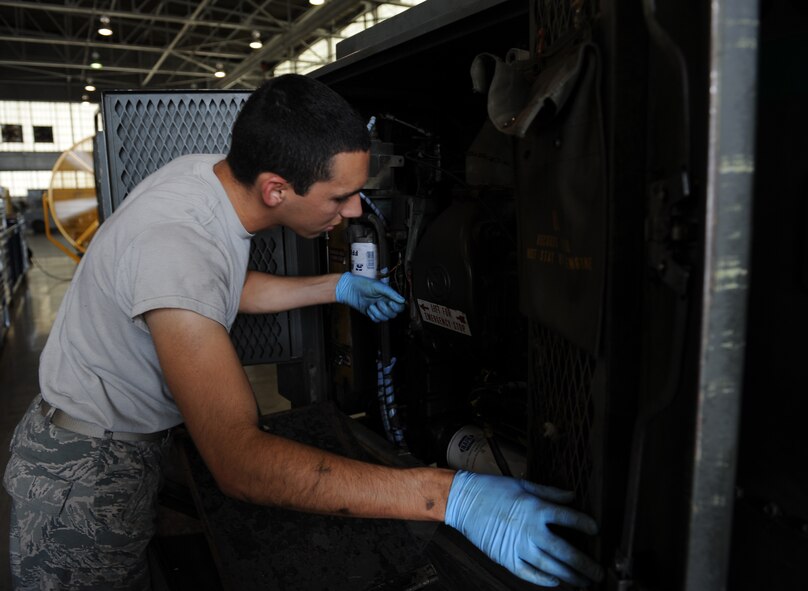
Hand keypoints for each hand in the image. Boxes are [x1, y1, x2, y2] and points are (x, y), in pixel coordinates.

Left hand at [335, 272, 405, 321]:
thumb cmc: (364, 284)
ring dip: (378, 312)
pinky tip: (368, 308)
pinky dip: (372, 315)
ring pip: (385, 318)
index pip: (400, 306)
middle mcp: (386, 303)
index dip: (397, 307)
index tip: (390, 303)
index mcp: (389, 297)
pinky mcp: (371, 314)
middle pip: (393, 314)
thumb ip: (391, 293)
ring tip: (371, 305)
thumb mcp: (379, 286)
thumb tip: (403, 300)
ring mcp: (379, 310)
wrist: (350, 289)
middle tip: (378, 302)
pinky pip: (377, 320)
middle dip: (386, 310)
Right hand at [445, 470, 603, 587]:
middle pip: (566, 552)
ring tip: (583, 582)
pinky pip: (530, 574)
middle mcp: (531, 530)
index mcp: (537, 508)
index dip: (586, 525)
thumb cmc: (493, 489)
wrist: (464, 500)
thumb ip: (550, 493)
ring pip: (551, 567)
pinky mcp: (506, 558)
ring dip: (570, 576)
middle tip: (599, 573)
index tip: (596, 531)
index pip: (570, 519)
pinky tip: (556, 582)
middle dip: (586, 565)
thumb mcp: (524, 485)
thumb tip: (572, 496)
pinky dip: (544, 580)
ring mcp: (519, 547)